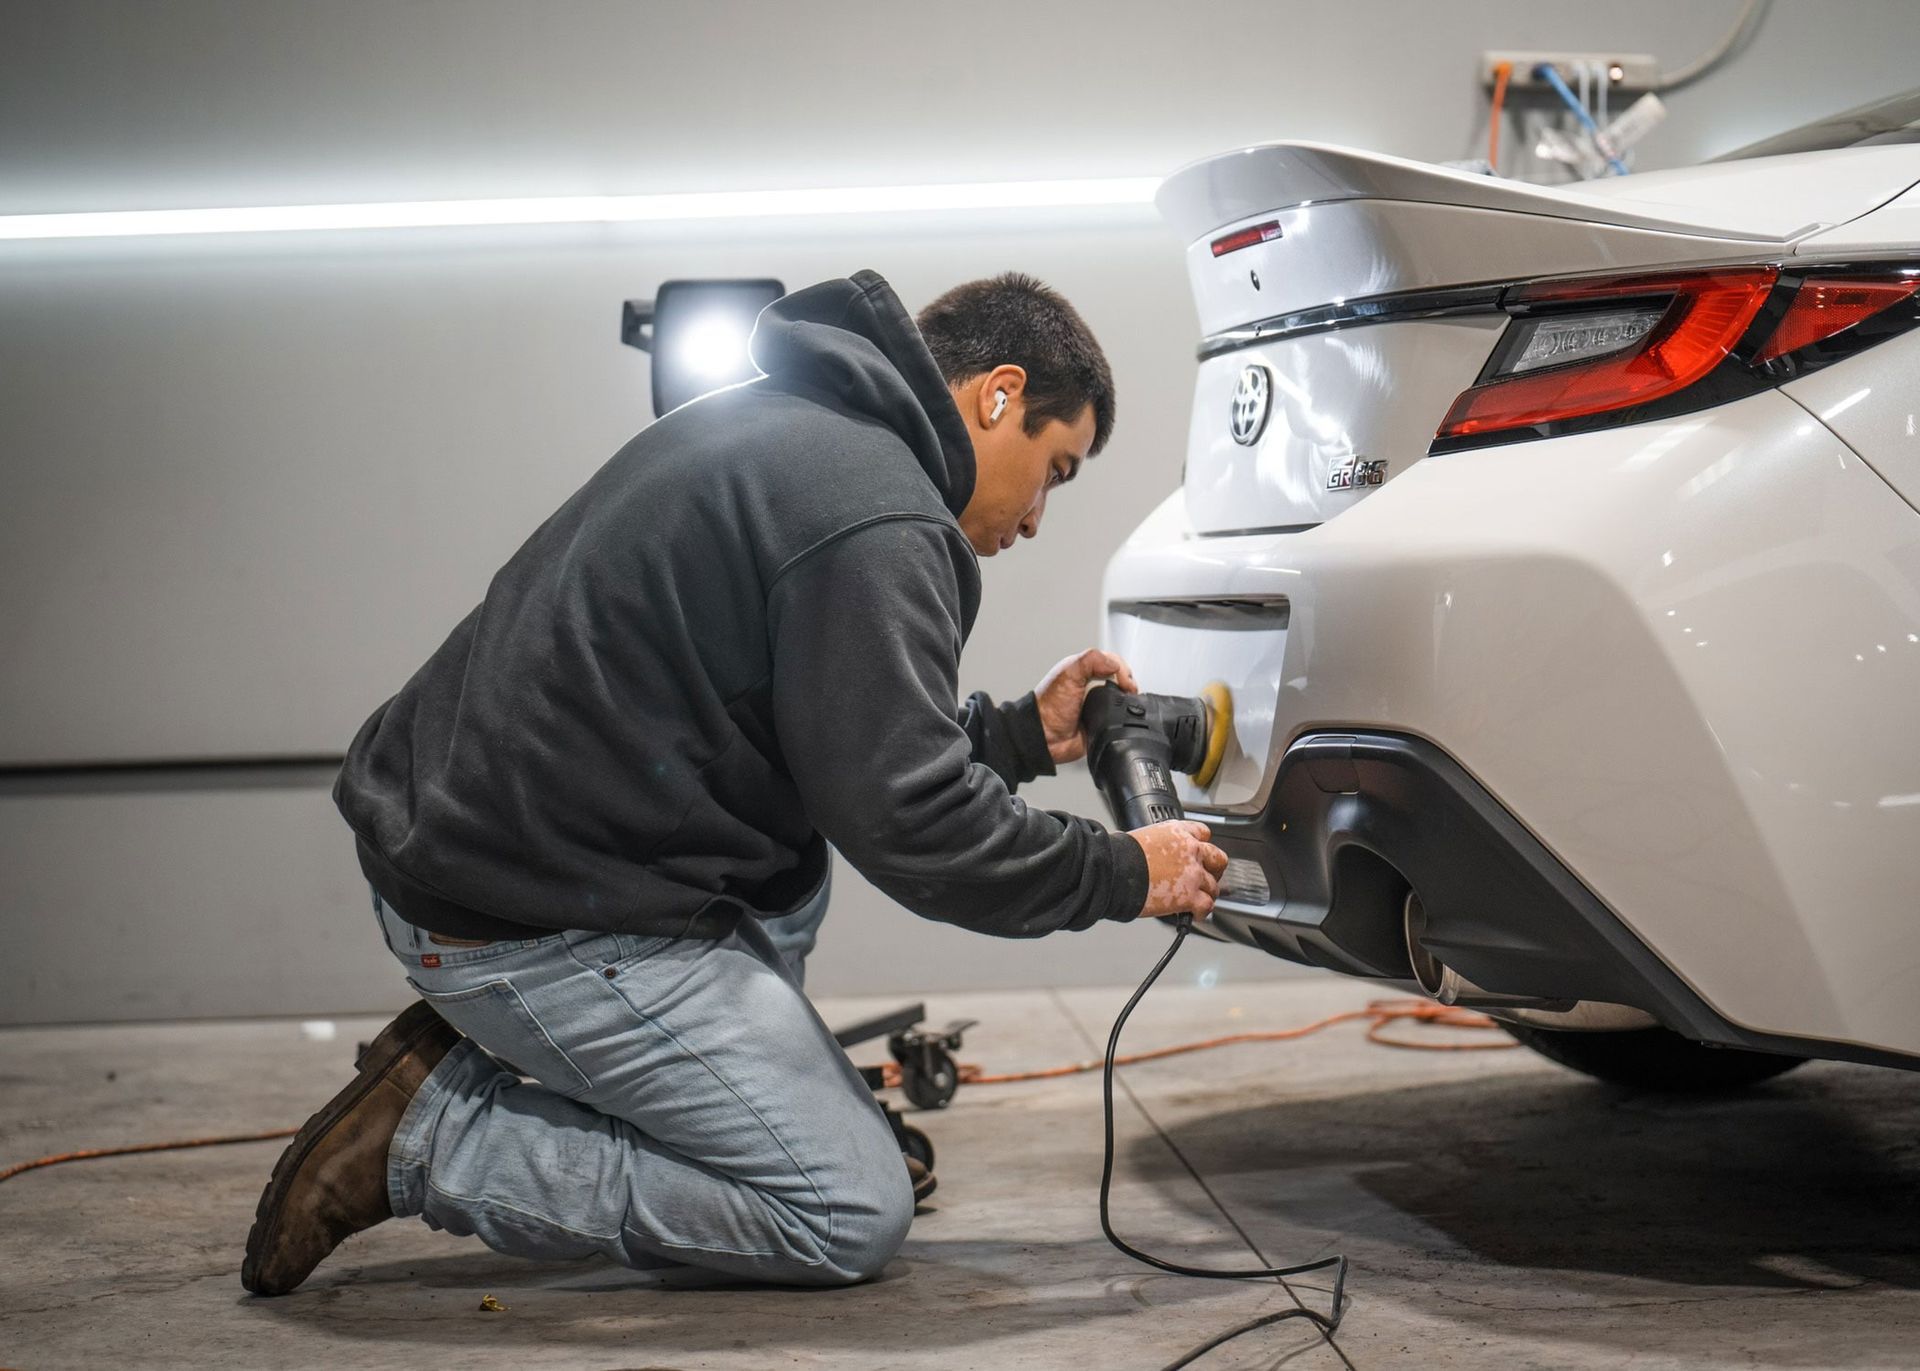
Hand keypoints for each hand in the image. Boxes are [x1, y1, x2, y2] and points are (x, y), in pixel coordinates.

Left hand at [1035, 649, 1138, 763]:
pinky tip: (1123, 715)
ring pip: (1122, 697)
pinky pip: (1119, 717)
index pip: (1111, 661)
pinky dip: (1124, 715)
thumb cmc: (1050, 707)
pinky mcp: (1101, 721)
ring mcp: (1097, 704)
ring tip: (1128, 701)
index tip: (1124, 680)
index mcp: (1082, 670)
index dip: (1122, 668)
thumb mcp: (1068, 673)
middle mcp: (1090, 685)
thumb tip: (1115, 665)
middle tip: (1128, 690)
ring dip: (1128, 699)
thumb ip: (1091, 660)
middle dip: (1128, 682)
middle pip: (1120, 678)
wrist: (1046, 738)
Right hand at [1127, 820, 1228, 920]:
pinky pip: (1207, 906)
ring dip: (1207, 894)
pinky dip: (1202, 912)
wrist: (1114, 871)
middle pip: (1218, 859)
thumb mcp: (1141, 837)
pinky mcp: (1189, 896)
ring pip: (1214, 886)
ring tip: (1198, 901)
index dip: (1203, 846)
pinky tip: (1195, 914)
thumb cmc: (1119, 856)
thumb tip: (1151, 854)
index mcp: (1177, 831)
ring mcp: (1193, 874)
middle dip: (1214, 871)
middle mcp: (1190, 850)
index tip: (1199, 854)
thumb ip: (1157, 844)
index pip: (1203, 833)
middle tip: (1207, 878)